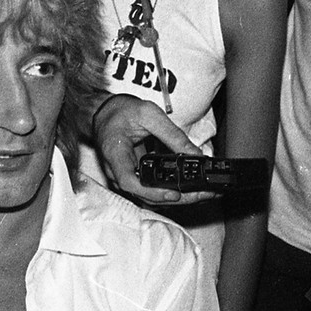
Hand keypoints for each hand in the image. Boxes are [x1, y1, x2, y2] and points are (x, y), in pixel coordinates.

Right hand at [92, 94, 206, 203]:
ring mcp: (124, 177)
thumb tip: (195, 154)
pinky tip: (191, 188)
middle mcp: (116, 172)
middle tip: (203, 194)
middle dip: (177, 199)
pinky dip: (172, 191)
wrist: (106, 113)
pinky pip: (152, 191)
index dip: (153, 192)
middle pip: (145, 196)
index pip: (129, 182)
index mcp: (115, 154)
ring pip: (150, 198)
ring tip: (203, 193)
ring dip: (178, 199)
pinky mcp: (134, 178)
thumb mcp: (148, 114)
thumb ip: (172, 134)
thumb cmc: (120, 112)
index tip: (174, 193)